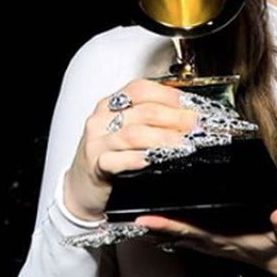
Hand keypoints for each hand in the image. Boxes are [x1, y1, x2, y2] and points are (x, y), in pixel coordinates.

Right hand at [63, 79, 197, 220]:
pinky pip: (119, 160)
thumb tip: (186, 115)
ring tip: (183, 144)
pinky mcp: (96, 166)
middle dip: (175, 118)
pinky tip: (156, 160)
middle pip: (144, 111)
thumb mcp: (124, 131)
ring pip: (134, 134)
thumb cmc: (108, 156)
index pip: (141, 89)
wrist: (81, 187)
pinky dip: (141, 159)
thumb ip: (148, 120)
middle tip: (195, 126)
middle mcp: (102, 119)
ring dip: (164, 138)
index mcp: (110, 104)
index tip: (192, 105)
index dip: (169, 95)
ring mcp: (97, 142)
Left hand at [134, 205, 276, 271]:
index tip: (144, 219)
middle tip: (122, 212)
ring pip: (175, 236)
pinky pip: (184, 234)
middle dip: (150, 225)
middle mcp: (211, 243)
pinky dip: (168, 228)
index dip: (166, 225)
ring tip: (130, 214)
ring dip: (155, 228)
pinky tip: (157, 219)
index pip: (189, 230)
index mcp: (223, 239)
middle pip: (173, 234)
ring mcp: (210, 244)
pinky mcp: (212, 241)